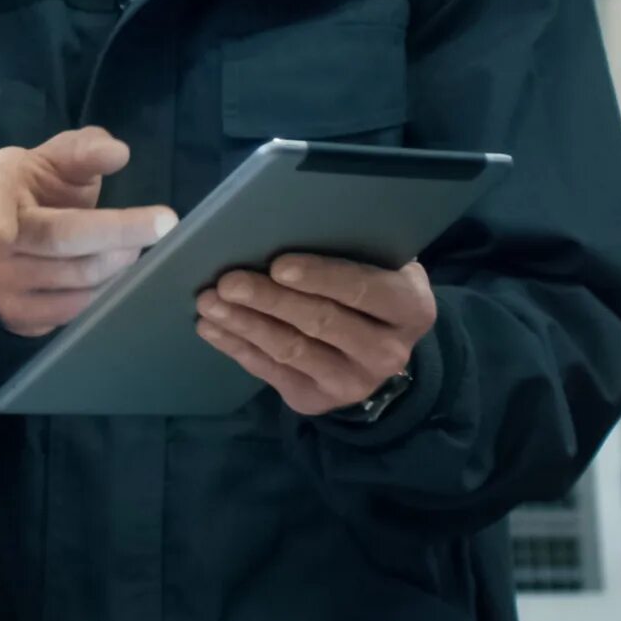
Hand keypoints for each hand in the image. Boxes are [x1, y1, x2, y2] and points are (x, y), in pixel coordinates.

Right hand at [0, 127, 177, 336]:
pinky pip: (77, 309)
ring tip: (139, 244)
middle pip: (59, 239)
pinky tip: (122, 272)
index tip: (5, 232)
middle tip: (165, 223)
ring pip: (77, 278)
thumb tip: (117, 153)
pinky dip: (109, 289)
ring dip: (120, 261)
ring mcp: (2, 284)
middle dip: (119, 231)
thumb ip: (83, 150)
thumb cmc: (33, 190)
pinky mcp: (22, 316)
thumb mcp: (52, 160)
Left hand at [195, 254, 438, 417]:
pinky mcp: (317, 401)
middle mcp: (388, 351)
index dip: (320, 277)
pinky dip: (237, 347)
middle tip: (227, 281)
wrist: (377, 345)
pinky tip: (212, 327)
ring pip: (291, 350)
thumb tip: (285, 219)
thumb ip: (347, 244)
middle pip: (322, 322)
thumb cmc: (368, 284)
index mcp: (410, 307)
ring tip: (209, 301)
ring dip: (244, 324)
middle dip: (269, 299)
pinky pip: (270, 372)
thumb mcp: (376, 261)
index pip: (363, 290)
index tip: (278, 265)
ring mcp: (354, 383)